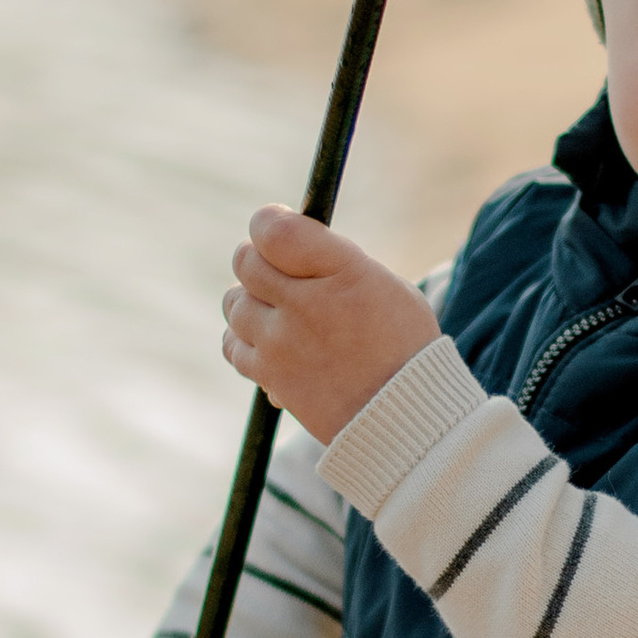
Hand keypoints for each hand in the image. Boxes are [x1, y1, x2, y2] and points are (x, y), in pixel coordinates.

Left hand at [221, 207, 437, 443]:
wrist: (405, 415)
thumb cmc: (402, 344)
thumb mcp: (383, 284)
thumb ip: (330, 260)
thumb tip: (284, 248)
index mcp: (340, 270)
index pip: (271, 229)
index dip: (267, 223)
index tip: (278, 230)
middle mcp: (304, 303)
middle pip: (245, 262)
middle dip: (260, 261)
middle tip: (284, 275)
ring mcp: (280, 342)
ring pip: (234, 303)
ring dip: (252, 303)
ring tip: (284, 315)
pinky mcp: (268, 376)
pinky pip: (232, 344)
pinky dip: (246, 340)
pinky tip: (274, 344)